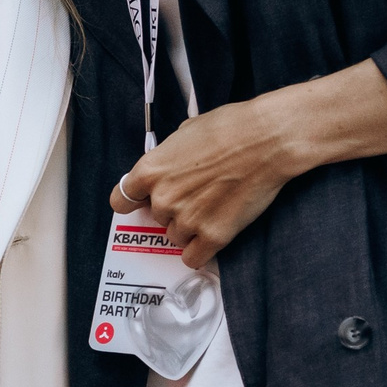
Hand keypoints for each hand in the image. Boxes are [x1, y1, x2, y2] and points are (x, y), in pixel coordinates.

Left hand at [108, 98, 296, 267]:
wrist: (265, 140)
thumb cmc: (228, 129)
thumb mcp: (183, 134)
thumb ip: (167, 158)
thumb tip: (167, 169)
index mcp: (149, 171)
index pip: (121, 200)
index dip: (133, 201)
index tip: (142, 202)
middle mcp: (163, 199)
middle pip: (157, 217)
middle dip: (174, 209)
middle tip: (198, 193)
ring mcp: (187, 220)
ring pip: (176, 237)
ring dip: (189, 228)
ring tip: (212, 207)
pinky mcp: (213, 236)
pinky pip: (193, 257)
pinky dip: (199, 251)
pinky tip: (210, 236)